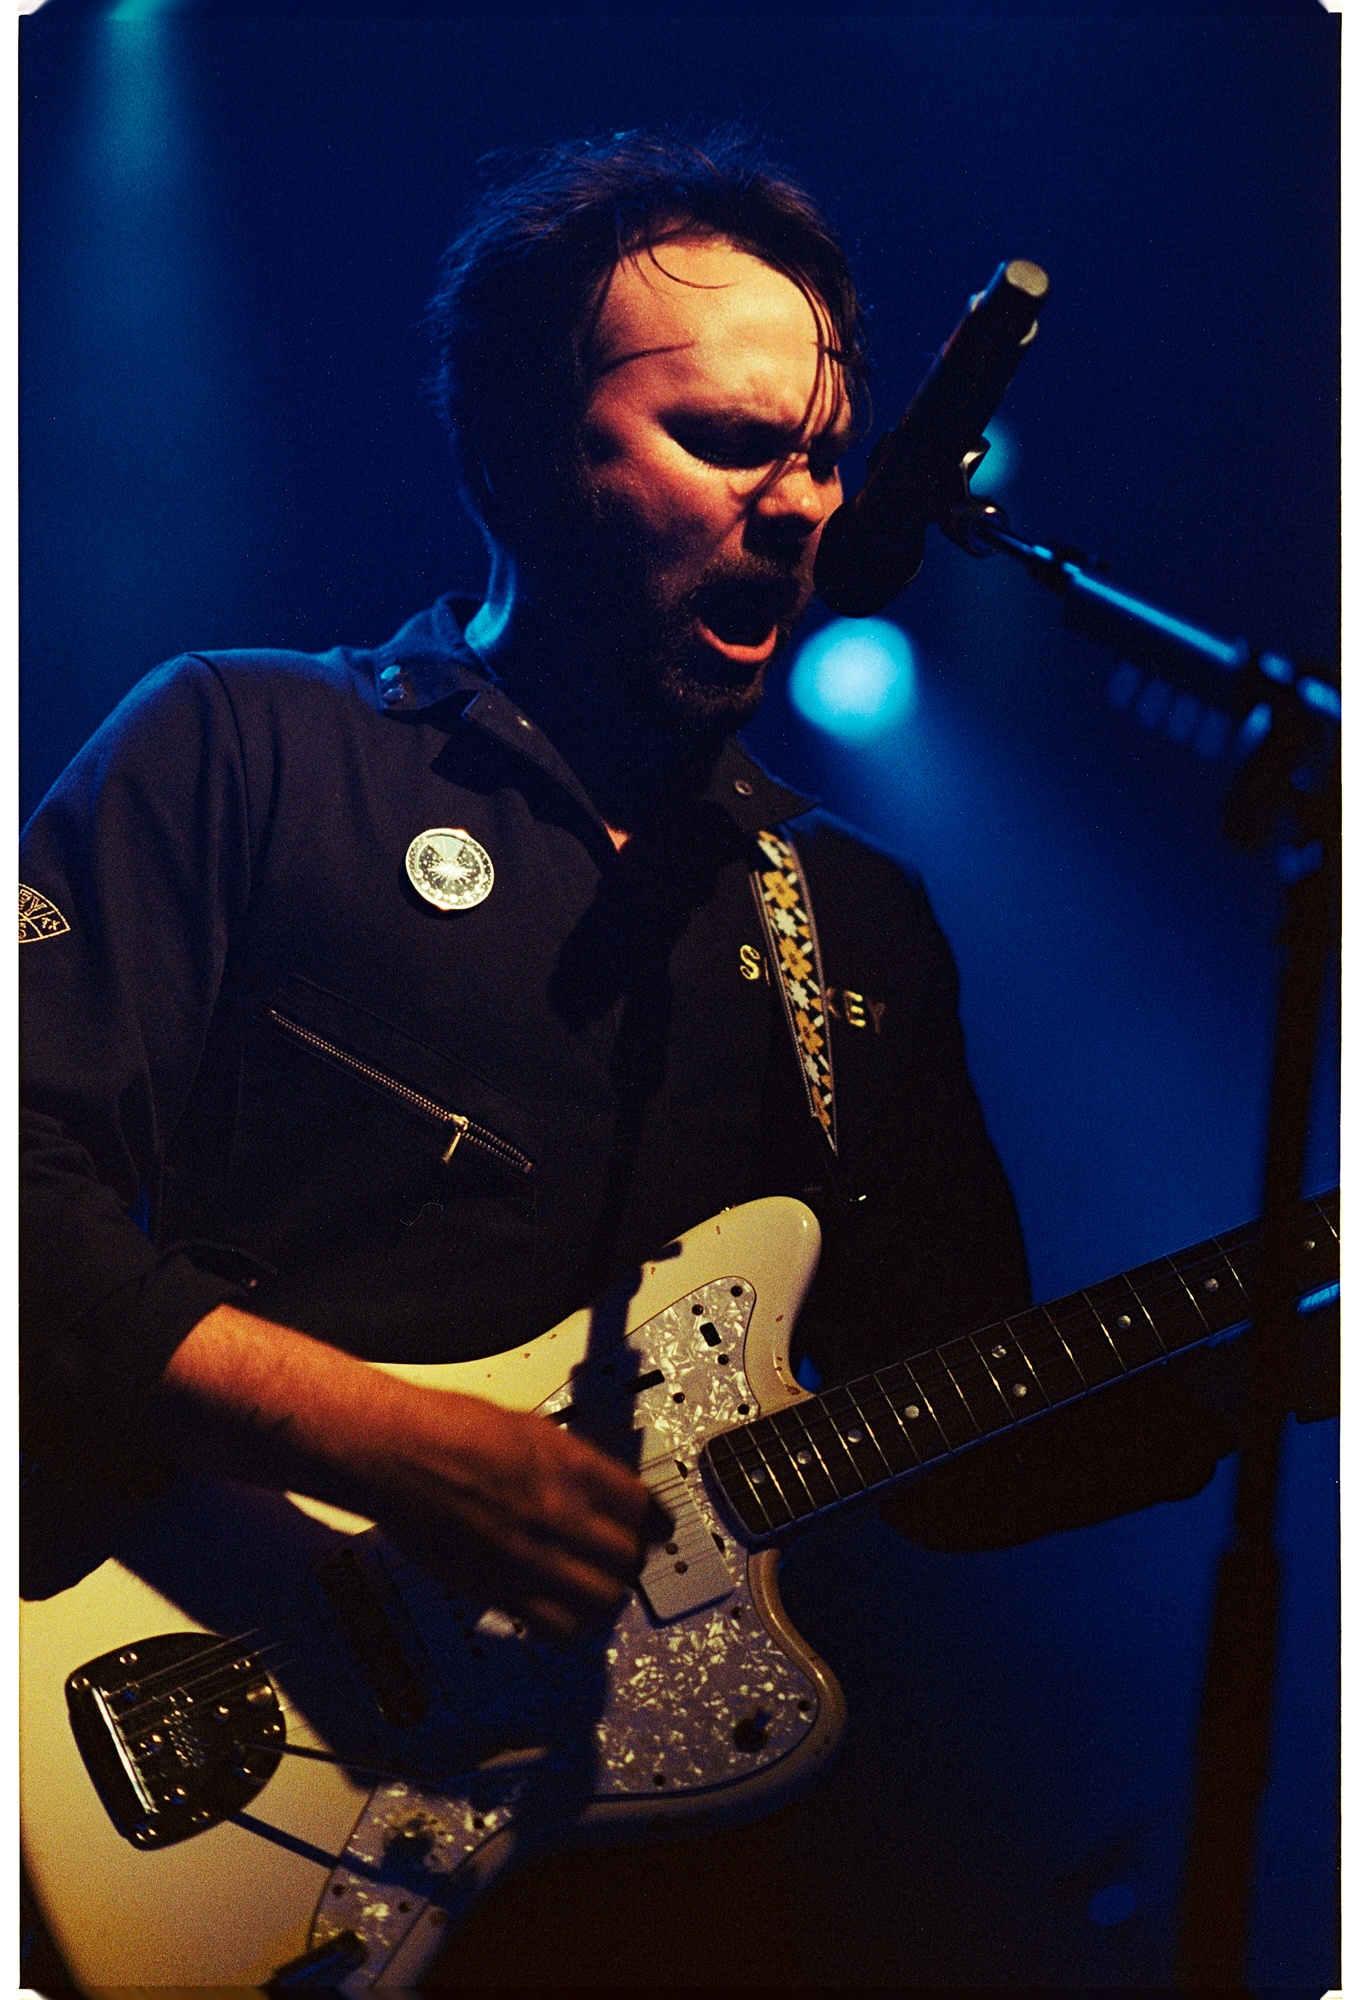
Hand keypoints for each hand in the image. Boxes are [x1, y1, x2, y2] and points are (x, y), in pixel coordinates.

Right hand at [346, 1377, 664, 1642]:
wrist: (394, 1452)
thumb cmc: (444, 1430)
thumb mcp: (528, 1428)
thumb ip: (569, 1462)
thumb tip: (597, 1486)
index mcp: (569, 1465)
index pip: (642, 1506)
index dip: (654, 1522)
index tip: (655, 1529)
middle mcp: (557, 1511)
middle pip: (628, 1556)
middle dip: (629, 1559)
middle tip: (621, 1560)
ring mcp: (530, 1554)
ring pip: (602, 1598)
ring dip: (605, 1595)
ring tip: (595, 1590)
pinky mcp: (499, 1588)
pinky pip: (557, 1626)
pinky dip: (567, 1625)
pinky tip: (560, 1612)